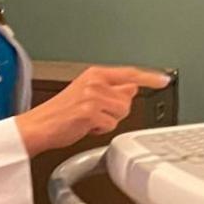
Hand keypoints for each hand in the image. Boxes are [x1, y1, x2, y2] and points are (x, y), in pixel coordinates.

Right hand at [15, 67, 171, 156]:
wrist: (38, 126)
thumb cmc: (60, 114)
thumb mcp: (87, 95)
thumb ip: (111, 91)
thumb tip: (130, 89)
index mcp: (94, 74)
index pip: (129, 74)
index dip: (150, 77)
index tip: (165, 80)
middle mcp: (94, 82)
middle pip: (128, 99)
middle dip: (116, 111)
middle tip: (95, 115)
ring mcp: (92, 95)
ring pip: (121, 112)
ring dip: (108, 121)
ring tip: (88, 121)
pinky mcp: (89, 111)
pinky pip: (110, 124)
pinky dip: (100, 130)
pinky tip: (85, 127)